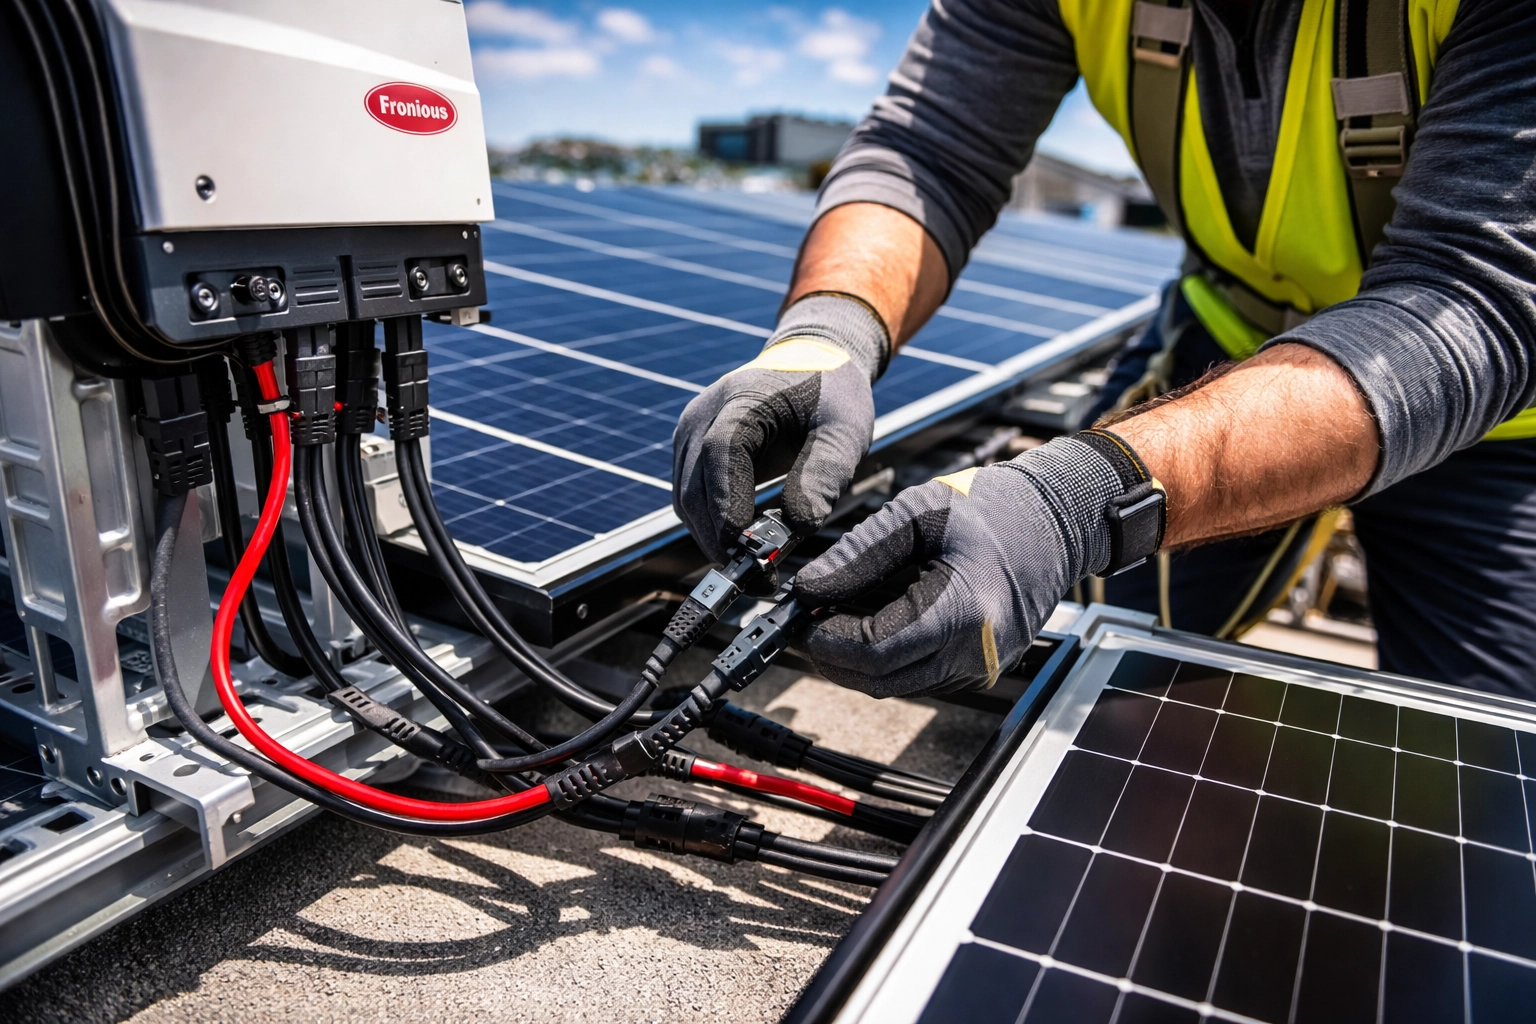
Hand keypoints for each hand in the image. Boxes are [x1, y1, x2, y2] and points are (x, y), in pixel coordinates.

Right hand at [672, 294, 886, 562]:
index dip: (728, 502)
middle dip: (722, 539)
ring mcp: (690, 434)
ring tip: (757, 567)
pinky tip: (747, 542)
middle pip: (695, 487)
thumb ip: (826, 474)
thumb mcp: (846, 429)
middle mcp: (703, 415)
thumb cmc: (831, 392)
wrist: (810, 360)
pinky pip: (692, 498)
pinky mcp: (692, 452)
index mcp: (743, 398)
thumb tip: (798, 527)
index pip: (722, 452)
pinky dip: (714, 525)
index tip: (747, 548)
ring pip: (686, 501)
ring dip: (715, 538)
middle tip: (759, 578)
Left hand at [795, 436, 1133, 696]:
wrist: (1057, 521)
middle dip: (833, 657)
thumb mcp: (917, 512)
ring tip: (833, 616)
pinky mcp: (980, 666)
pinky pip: (919, 673)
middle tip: (802, 623)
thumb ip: (859, 552)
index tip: (800, 616)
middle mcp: (975, 651)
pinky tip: (870, 620)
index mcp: (963, 610)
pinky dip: (887, 654)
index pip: (874, 651)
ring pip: (897, 683)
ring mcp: (981, 665)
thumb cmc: (995, 508)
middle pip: (881, 680)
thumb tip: (809, 588)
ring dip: (857, 659)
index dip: (827, 639)